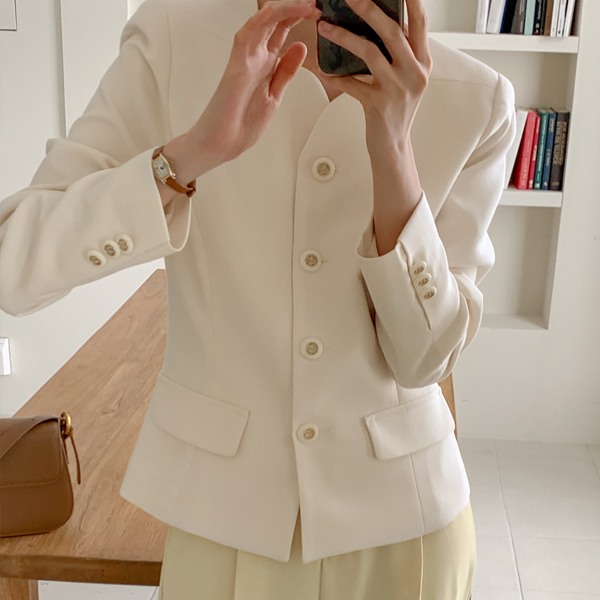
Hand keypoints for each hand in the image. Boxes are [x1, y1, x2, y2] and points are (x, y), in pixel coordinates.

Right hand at [189, 0, 321, 164]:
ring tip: (305, 4)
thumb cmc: (241, 125)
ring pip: (263, 23)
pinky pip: (246, 37)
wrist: (222, 144)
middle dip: (295, 8)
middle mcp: (255, 58)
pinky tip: (272, 11)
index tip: (318, 11)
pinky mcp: (236, 67)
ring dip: (283, 10)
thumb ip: (286, 72)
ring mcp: (245, 60)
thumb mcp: (274, 95)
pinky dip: (258, 22)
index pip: (282, 31)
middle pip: (275, 22)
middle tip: (315, 2)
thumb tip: (300, 48)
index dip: (299, 17)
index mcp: (265, 65)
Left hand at [316, 0, 431, 155]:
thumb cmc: (396, 108)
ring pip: (370, 52)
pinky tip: (324, 71)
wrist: (393, 145)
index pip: (420, 21)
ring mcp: (397, 89)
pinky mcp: (378, 105)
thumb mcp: (407, 77)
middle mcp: (415, 72)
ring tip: (324, 27)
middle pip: (392, 31)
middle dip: (369, 8)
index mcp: (423, 61)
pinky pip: (352, 84)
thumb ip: (401, 52)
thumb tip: (378, 21)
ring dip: (344, 37)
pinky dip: (335, 77)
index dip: (410, 0)